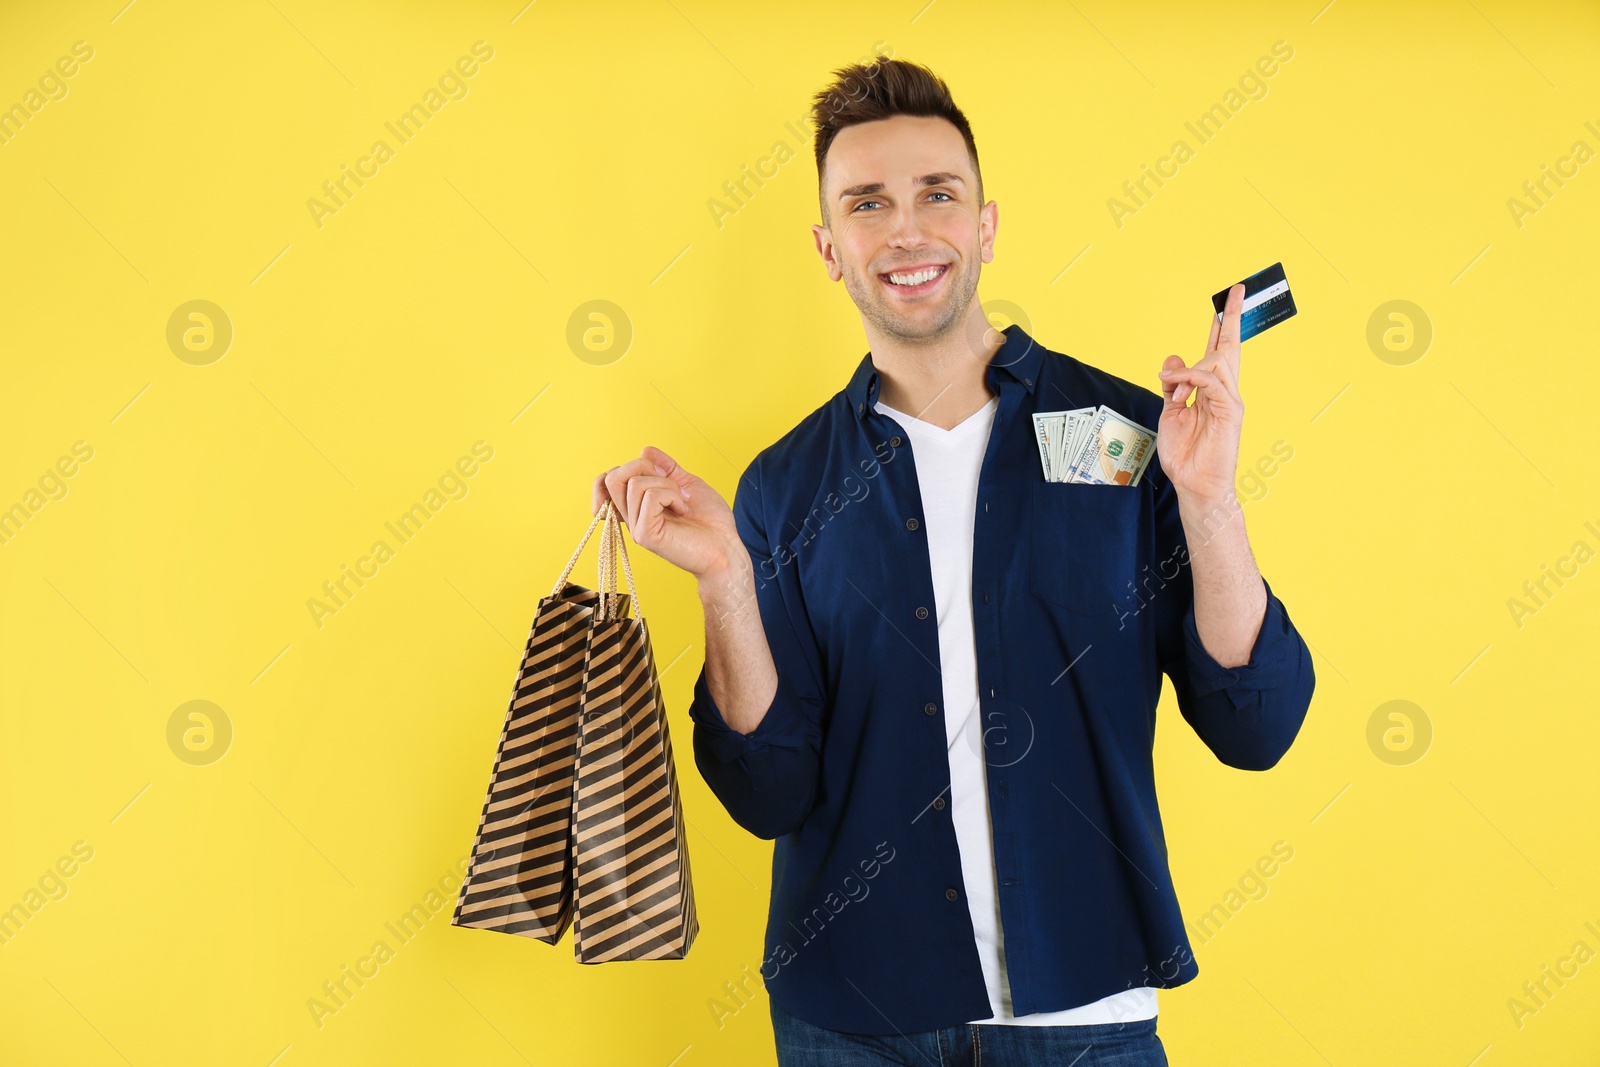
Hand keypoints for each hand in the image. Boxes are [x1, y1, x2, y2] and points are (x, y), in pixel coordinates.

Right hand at [593, 446, 739, 579]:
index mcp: (637, 506)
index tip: (660, 474)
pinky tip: (684, 509)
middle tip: (670, 482)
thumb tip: (645, 450)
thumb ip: (666, 468)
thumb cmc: (710, 521)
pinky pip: (650, 497)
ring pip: (634, 484)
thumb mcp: (686, 483)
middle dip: (643, 466)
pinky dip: (672, 495)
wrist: (727, 547)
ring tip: (683, 500)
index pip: (605, 481)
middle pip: (612, 477)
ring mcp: (637, 527)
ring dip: (667, 484)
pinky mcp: (646, 535)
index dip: (628, 466)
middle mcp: (632, 517)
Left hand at [1156, 282, 1244, 506]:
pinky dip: (1190, 380)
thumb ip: (1171, 385)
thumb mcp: (1169, 413)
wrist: (1195, 484)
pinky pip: (1211, 381)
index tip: (1229, 298)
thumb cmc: (1185, 453)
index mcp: (1211, 390)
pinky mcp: (1230, 411)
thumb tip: (1172, 360)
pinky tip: (1178, 393)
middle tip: (1235, 291)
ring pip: (1216, 360)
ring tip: (1173, 395)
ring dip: (1187, 372)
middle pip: (1229, 346)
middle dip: (1232, 317)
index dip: (1224, 323)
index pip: (1219, 349)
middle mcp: (1225, 390)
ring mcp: (1230, 400)